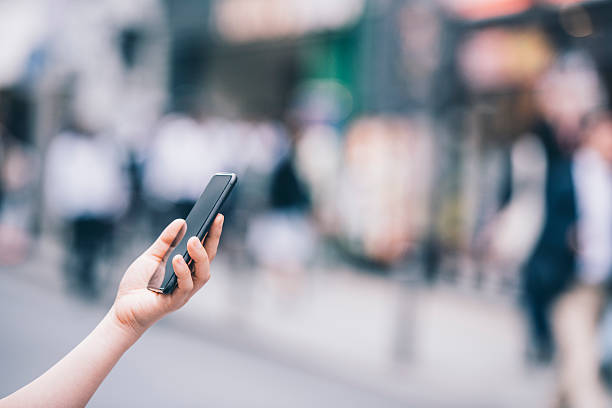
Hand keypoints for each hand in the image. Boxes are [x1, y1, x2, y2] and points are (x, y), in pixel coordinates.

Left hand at [111, 214, 223, 337]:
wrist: (123, 310)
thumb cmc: (138, 285)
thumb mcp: (151, 256)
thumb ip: (166, 241)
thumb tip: (181, 222)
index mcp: (187, 268)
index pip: (205, 249)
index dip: (213, 233)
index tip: (217, 215)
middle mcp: (190, 280)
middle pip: (209, 259)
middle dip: (213, 239)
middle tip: (213, 221)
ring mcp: (184, 292)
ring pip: (202, 274)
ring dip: (200, 256)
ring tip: (194, 240)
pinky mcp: (174, 302)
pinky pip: (185, 286)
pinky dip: (183, 272)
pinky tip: (177, 259)